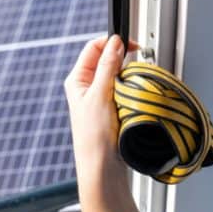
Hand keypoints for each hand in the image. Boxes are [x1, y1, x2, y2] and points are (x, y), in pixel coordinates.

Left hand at [64, 34, 141, 211]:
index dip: (111, 42)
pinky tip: (135, 98)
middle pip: (107, 59)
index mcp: (77, 80)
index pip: (93, 48)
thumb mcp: (100, 96)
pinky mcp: (112, 109)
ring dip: (128, 76)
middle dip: (122, 60)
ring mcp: (100, 98)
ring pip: (118, 75)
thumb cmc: (93, 138)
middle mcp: (87, 87)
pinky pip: (124, 90)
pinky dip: (132, 90)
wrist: (102, 169)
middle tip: (135, 64)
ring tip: (133, 86)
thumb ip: (107, 67)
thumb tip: (115, 43)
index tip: (130, 44)